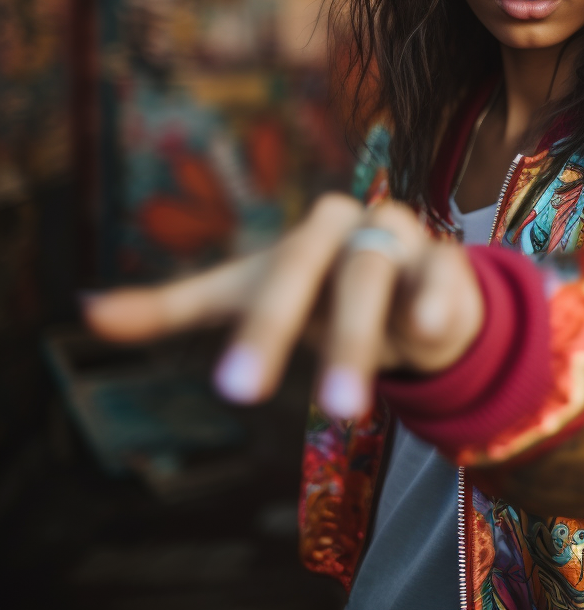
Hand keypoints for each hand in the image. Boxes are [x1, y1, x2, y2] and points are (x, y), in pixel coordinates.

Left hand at [82, 196, 483, 418]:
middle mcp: (356, 226)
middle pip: (325, 268)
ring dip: (361, 338)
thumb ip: (176, 304)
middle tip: (275, 402)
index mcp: (310, 231)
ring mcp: (405, 240)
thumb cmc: (323, 296)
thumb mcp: (250, 297)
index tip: (236, 392)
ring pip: (379, 275)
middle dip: (300, 332)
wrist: (412, 296)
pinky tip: (426, 330)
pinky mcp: (448, 264)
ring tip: (347, 407)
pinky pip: (445, 273)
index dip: (258, 331)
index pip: (276, 273)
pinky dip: (434, 300)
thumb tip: (85, 309)